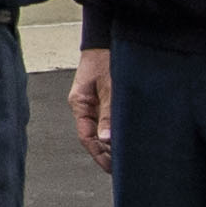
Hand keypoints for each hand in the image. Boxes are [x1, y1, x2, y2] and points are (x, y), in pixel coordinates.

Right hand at [69, 49, 112, 175]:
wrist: (106, 39)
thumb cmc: (105, 58)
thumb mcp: (109, 87)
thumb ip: (107, 114)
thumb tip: (106, 139)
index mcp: (79, 104)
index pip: (86, 137)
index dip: (98, 154)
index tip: (111, 167)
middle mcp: (85, 106)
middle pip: (92, 136)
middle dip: (105, 152)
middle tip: (121, 167)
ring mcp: (93, 102)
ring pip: (100, 130)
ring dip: (111, 142)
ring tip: (126, 156)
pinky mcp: (103, 98)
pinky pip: (107, 120)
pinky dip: (114, 131)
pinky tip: (124, 137)